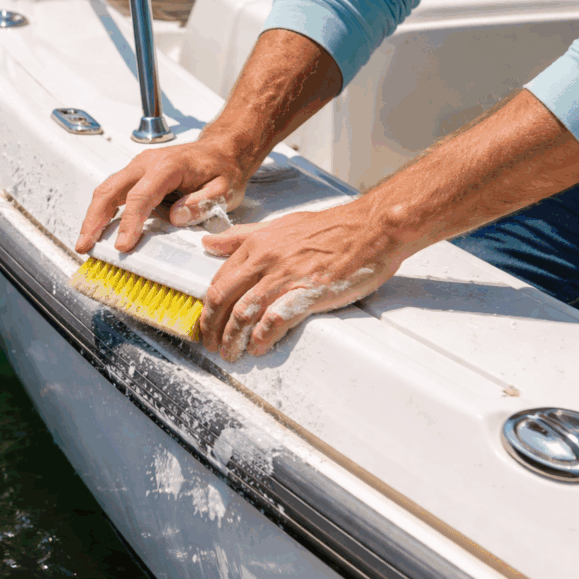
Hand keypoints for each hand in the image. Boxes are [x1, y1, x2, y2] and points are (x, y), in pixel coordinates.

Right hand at [75, 134, 256, 253]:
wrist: (222, 151)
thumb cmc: (222, 169)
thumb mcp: (224, 189)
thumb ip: (202, 203)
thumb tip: (176, 217)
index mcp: (167, 166)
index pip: (140, 196)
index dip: (129, 223)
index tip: (123, 245)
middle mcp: (147, 163)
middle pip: (111, 190)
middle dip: (95, 219)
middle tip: (85, 244)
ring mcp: (138, 168)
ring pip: (107, 190)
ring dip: (93, 216)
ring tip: (86, 241)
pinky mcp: (137, 175)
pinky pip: (114, 192)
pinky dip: (103, 211)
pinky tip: (99, 229)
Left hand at [199, 202, 405, 360]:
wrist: (371, 228)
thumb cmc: (331, 228)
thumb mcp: (279, 225)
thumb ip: (241, 236)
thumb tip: (210, 242)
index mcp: (257, 244)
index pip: (219, 279)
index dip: (208, 306)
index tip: (207, 321)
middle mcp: (265, 260)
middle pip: (224, 299)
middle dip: (212, 327)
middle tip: (211, 344)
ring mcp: (285, 277)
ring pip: (243, 313)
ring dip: (233, 338)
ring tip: (231, 353)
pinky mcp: (307, 293)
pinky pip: (275, 319)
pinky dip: (262, 337)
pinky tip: (258, 348)